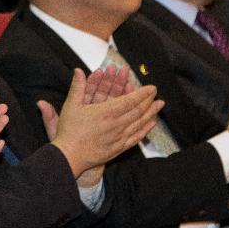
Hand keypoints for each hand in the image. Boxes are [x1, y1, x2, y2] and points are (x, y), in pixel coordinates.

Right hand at [42, 68, 162, 176]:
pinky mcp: (118, 148)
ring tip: (160, 105)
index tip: (151, 87)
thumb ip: (77, 87)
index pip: (130, 100)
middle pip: (138, 110)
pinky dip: (145, 130)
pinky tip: (151, 124)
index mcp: (107, 112)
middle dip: (148, 100)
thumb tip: (78, 70)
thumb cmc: (69, 131)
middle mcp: (116, 124)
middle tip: (156, 93)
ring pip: (139, 123)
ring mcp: (119, 137)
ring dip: (151, 113)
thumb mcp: (71, 106)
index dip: (142, 93)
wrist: (69, 156)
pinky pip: (135, 137)